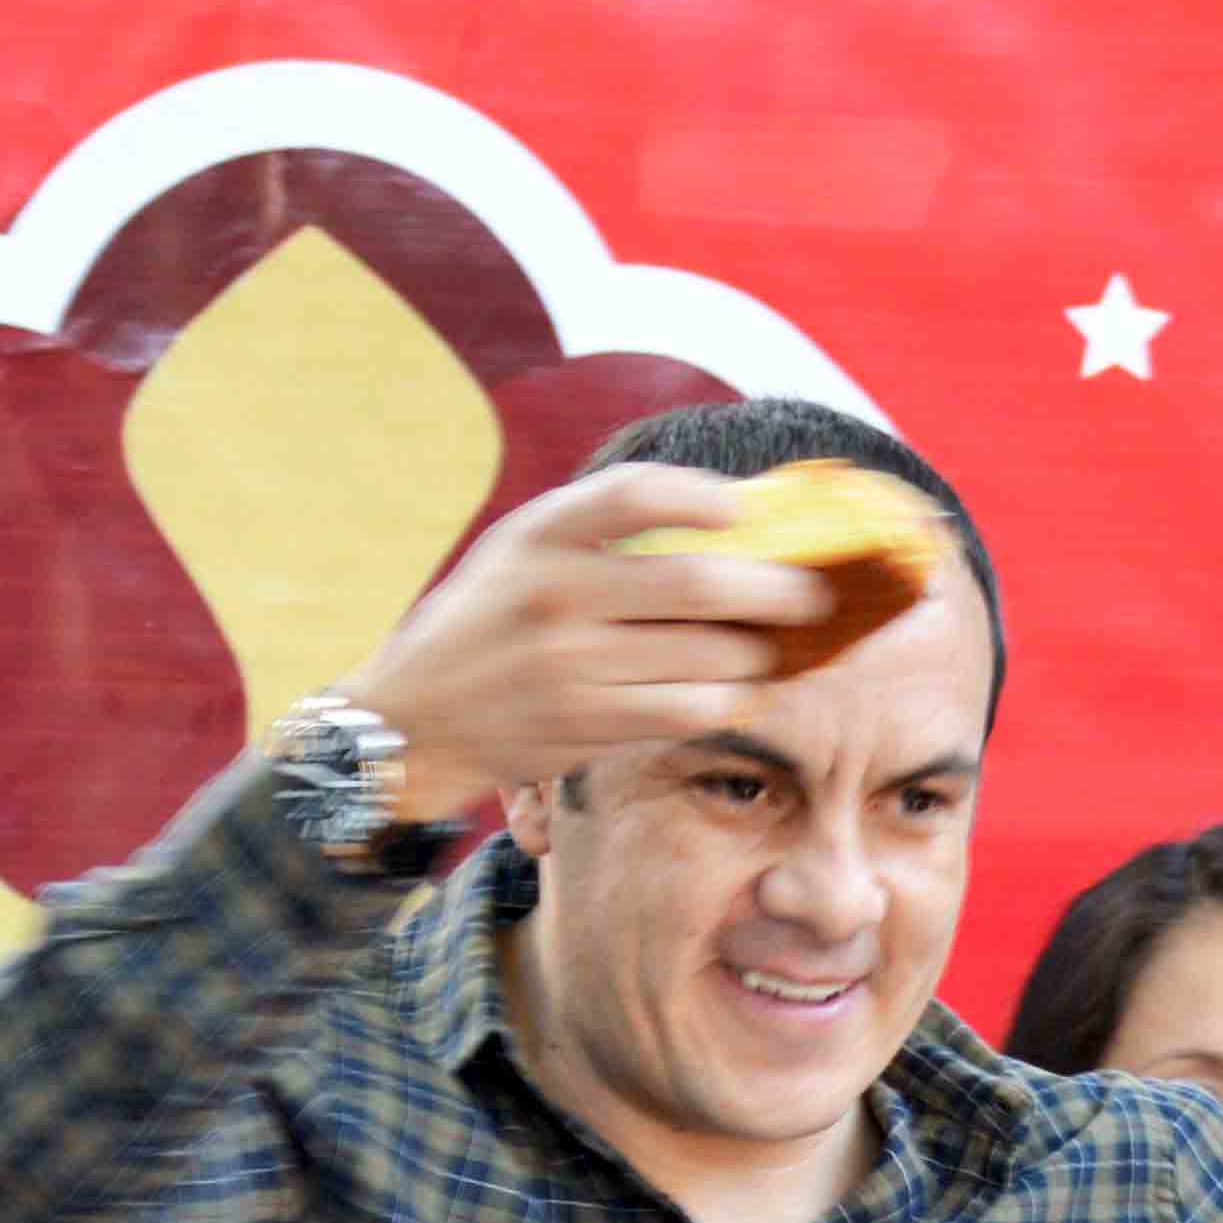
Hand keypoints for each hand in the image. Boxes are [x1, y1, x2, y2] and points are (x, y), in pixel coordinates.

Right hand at [335, 465, 836, 821]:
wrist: (412, 722)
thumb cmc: (485, 622)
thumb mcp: (518, 552)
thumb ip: (595, 529)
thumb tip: (727, 514)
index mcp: (537, 536)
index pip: (631, 497)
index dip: (699, 496)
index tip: (742, 508)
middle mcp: (552, 596)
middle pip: (694, 584)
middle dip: (772, 590)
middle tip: (810, 594)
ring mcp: (569, 668)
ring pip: (703, 656)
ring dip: (757, 652)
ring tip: (777, 646)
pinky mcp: (583, 727)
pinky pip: (684, 711)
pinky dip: (727, 699)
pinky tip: (740, 690)